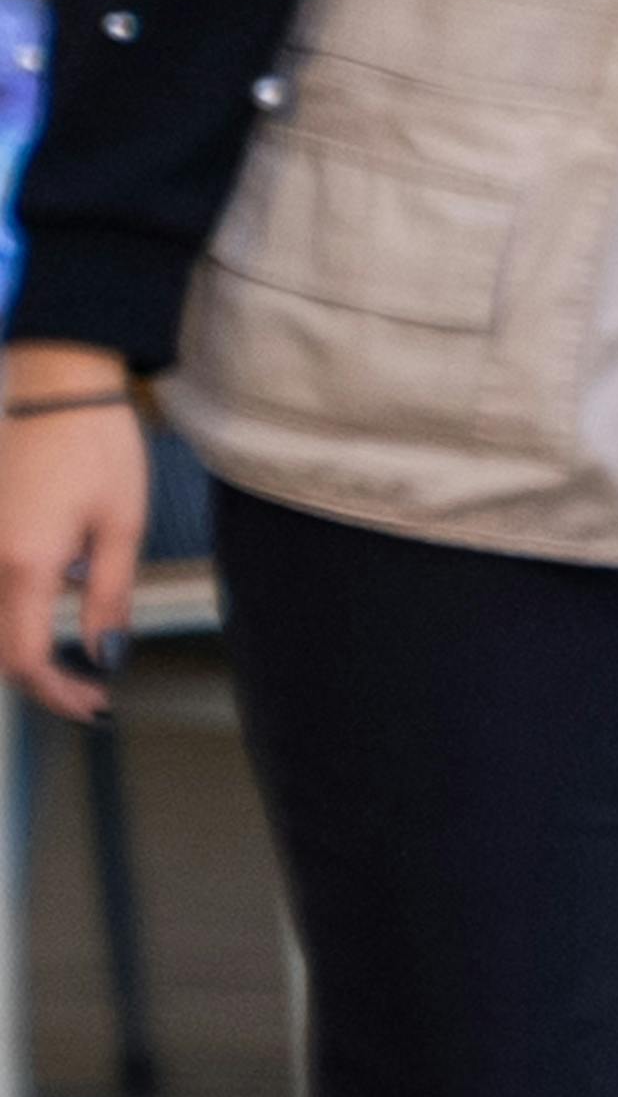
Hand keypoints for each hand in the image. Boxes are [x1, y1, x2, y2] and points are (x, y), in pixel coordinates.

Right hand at [0, 373, 139, 724]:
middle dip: (41, 681)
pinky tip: (58, 603)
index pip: (25, 659)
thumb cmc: (97, 448)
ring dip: (23, 651)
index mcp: (25, 564)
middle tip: (91, 693)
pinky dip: (15, 614)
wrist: (58, 390)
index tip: (95, 707)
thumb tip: (107, 656)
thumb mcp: (123, 529)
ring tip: (75, 663)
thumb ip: (111, 598)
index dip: (57, 694)